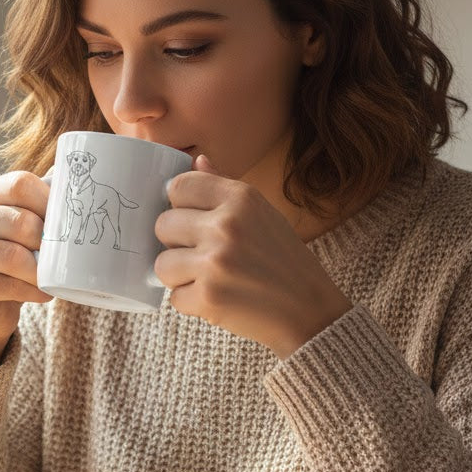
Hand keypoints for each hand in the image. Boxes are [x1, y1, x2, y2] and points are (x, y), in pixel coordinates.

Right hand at [0, 171, 52, 367]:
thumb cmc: (11, 261)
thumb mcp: (21, 228)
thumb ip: (41, 209)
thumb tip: (82, 191)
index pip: (20, 184)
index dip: (50, 203)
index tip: (67, 223)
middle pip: (20, 222)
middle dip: (47, 243)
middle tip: (62, 257)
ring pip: (13, 256)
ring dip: (41, 272)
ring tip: (53, 278)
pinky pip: (6, 284)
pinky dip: (32, 291)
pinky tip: (42, 293)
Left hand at [154, 156, 351, 358]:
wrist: (310, 311)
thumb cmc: (283, 260)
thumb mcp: (262, 213)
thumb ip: (224, 186)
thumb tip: (196, 160)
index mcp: (241, 198)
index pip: (178, 186)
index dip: (178, 205)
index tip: (191, 220)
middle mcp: (227, 225)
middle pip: (163, 225)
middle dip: (175, 243)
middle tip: (201, 255)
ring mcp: (216, 262)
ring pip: (161, 264)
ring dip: (179, 276)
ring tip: (207, 278)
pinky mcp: (208, 297)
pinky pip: (173, 297)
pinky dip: (190, 302)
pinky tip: (216, 298)